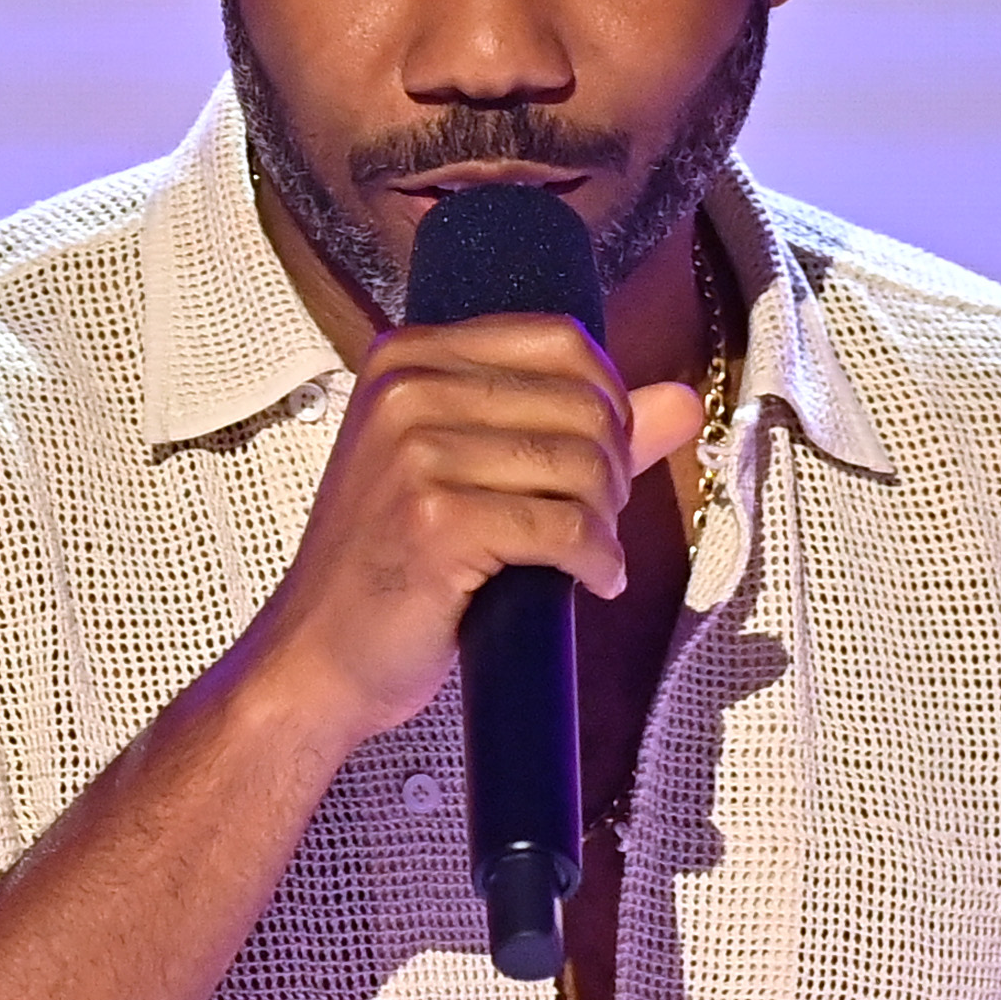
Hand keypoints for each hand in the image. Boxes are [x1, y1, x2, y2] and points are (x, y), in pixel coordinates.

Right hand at [221, 309, 704, 752]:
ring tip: (589, 554)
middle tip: (597, 522)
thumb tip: (682, 398)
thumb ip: (577, 427)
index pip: (560, 341)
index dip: (610, 402)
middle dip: (613, 469)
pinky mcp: (435, 520)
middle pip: (581, 402)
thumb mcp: (472, 473)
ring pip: (580, 463)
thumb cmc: (394, 568)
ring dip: (607, 520)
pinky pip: (566, 526)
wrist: (318, 658)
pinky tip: (593, 582)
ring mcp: (415, 452)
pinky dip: (598, 562)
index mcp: (408, 357)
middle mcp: (406, 389)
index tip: (604, 459)